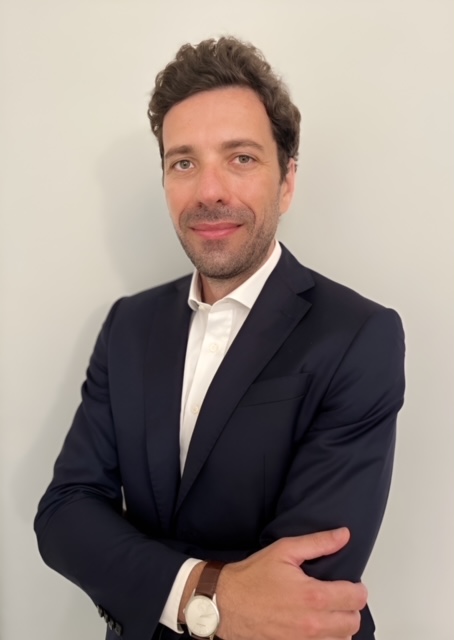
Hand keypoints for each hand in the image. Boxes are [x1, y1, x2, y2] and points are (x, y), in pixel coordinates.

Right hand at [216, 528, 366, 639]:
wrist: (226, 603)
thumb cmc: (251, 578)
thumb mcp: (284, 550)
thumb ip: (318, 543)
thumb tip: (343, 535)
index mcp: (313, 595)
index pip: (355, 598)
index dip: (358, 589)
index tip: (352, 585)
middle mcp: (312, 623)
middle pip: (353, 622)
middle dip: (350, 608)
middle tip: (339, 597)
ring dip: (340, 627)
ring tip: (329, 613)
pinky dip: (325, 639)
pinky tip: (316, 627)